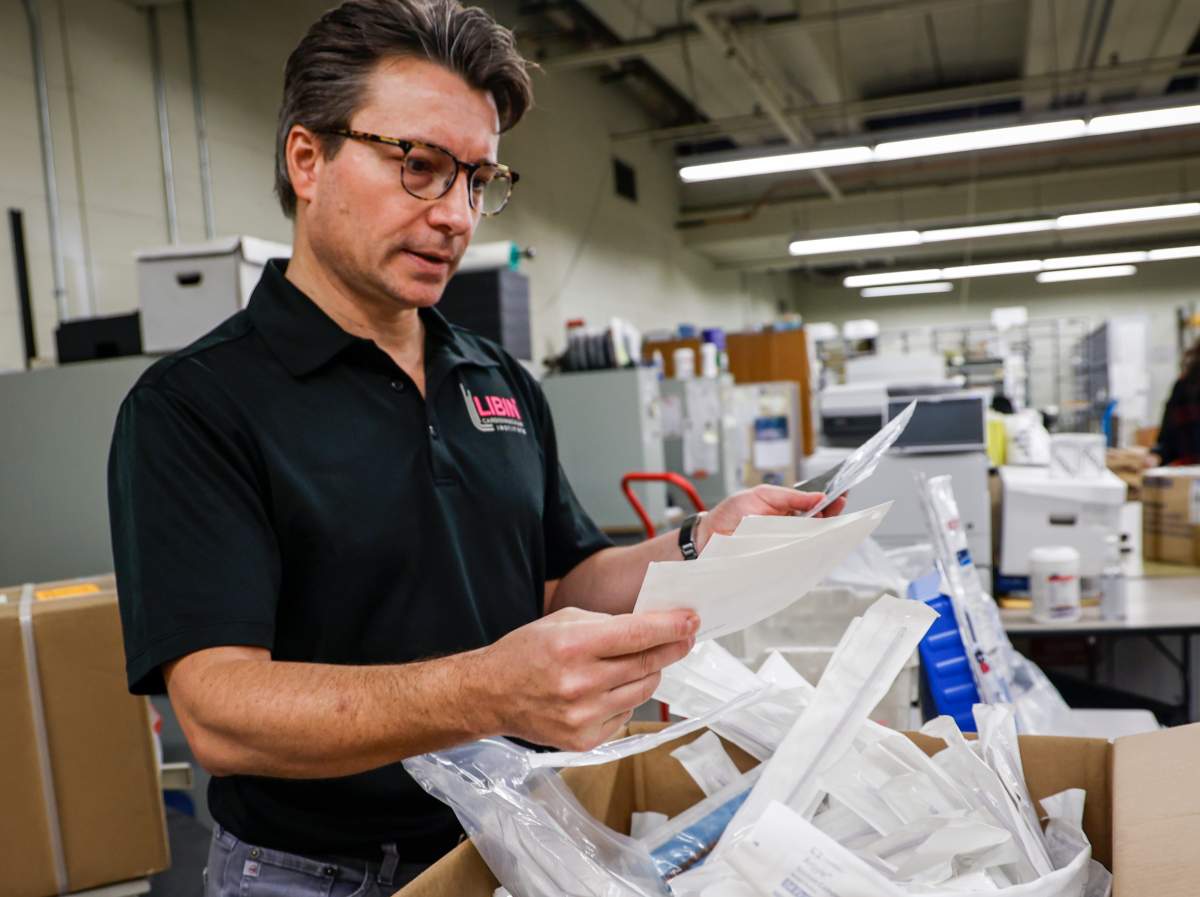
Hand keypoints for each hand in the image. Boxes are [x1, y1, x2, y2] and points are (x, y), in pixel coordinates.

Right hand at [474, 607, 698, 750]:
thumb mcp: (563, 622)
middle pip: (646, 664)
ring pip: (643, 691)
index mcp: (573, 646)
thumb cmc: (526, 653)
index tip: (691, 621)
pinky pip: (625, 713)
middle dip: (671, 648)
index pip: (637, 635)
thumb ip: (607, 624)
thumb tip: (650, 626)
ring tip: (640, 662)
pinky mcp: (585, 740)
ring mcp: (583, 716)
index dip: (670, 627)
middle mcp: (580, 683)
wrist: (491, 695)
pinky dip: (626, 698)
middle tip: (684, 637)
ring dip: (650, 673)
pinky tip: (607, 689)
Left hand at [695, 485, 847, 553]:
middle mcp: (790, 528)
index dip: (830, 501)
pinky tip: (812, 544)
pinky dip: (805, 551)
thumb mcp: (761, 495)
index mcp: (788, 509)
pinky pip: (797, 557)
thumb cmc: (731, 514)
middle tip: (838, 507)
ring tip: (828, 523)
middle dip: (831, 515)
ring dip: (821, 533)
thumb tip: (818, 496)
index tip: (841, 496)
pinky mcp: (778, 560)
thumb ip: (790, 497)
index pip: (816, 505)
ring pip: (810, 541)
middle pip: (819, 523)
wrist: (708, 536)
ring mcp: (785, 544)